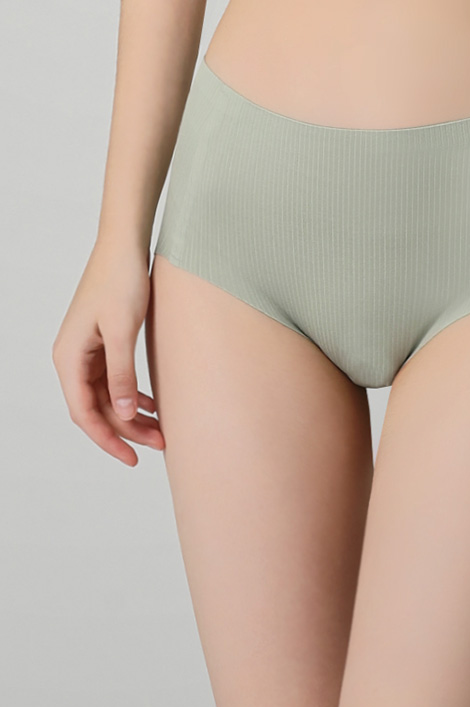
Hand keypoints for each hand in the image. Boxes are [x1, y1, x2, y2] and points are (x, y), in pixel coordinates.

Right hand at [51, 239, 165, 465]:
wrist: (125, 247)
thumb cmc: (121, 282)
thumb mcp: (123, 331)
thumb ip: (122, 374)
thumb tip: (124, 413)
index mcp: (69, 358)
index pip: (85, 413)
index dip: (108, 440)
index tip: (132, 459)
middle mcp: (73, 358)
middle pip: (98, 408)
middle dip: (127, 430)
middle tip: (161, 444)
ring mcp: (87, 351)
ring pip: (109, 396)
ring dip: (133, 415)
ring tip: (163, 431)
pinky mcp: (104, 343)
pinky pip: (115, 380)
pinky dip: (134, 395)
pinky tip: (154, 405)